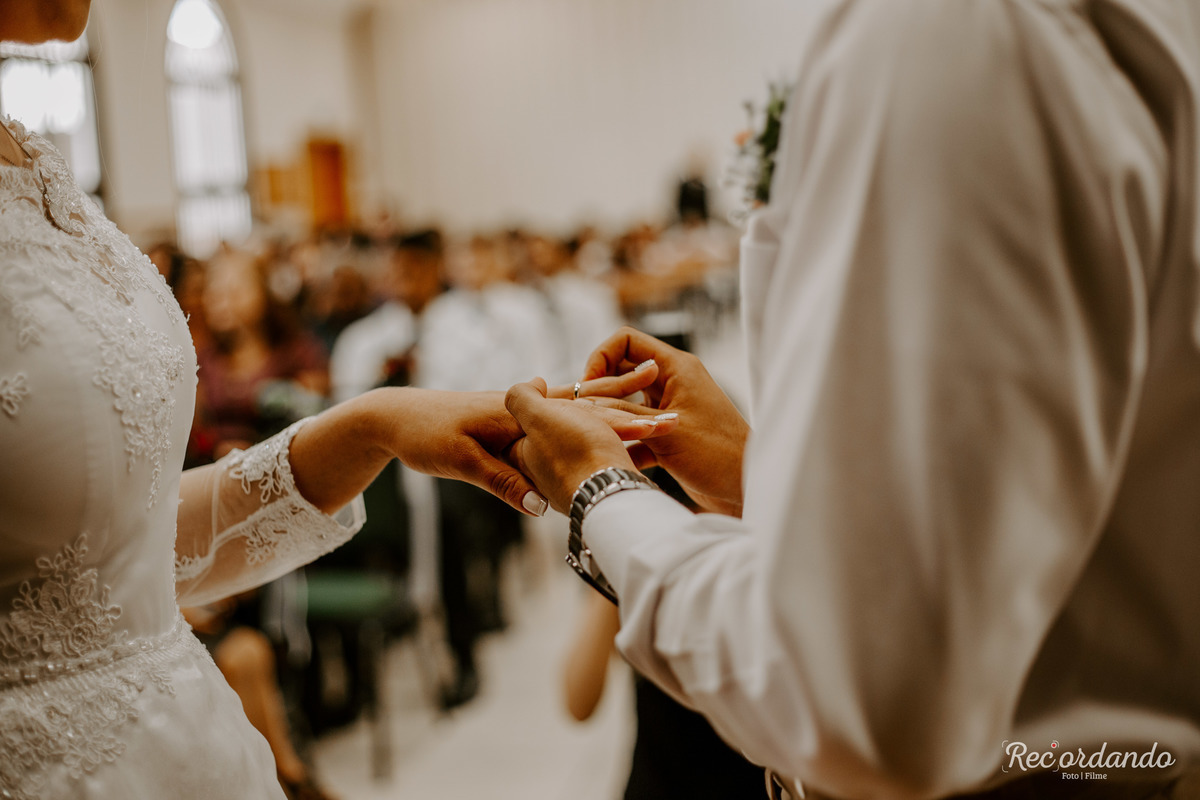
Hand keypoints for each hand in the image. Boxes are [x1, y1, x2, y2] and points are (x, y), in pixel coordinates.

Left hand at [377, 387, 671, 515]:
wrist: (396, 415)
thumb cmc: (425, 437)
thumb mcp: (460, 461)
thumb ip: (501, 482)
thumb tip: (537, 509)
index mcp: (517, 413)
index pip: (582, 416)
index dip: (621, 425)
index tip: (657, 431)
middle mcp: (527, 406)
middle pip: (592, 407)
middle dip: (635, 414)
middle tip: (676, 418)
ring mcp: (524, 410)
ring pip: (583, 409)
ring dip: (621, 411)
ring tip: (659, 415)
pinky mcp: (517, 418)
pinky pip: (564, 414)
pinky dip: (593, 414)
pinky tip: (611, 419)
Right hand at [581, 326, 749, 515]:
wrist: (747, 491)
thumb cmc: (718, 455)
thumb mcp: (664, 430)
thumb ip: (623, 412)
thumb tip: (585, 400)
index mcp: (676, 367)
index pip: (626, 341)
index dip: (601, 358)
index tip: (589, 387)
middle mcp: (673, 383)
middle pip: (622, 372)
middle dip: (600, 392)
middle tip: (585, 415)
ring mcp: (670, 410)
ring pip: (626, 405)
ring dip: (610, 419)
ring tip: (594, 437)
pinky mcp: (669, 437)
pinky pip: (636, 431)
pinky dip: (624, 443)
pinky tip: (612, 460)